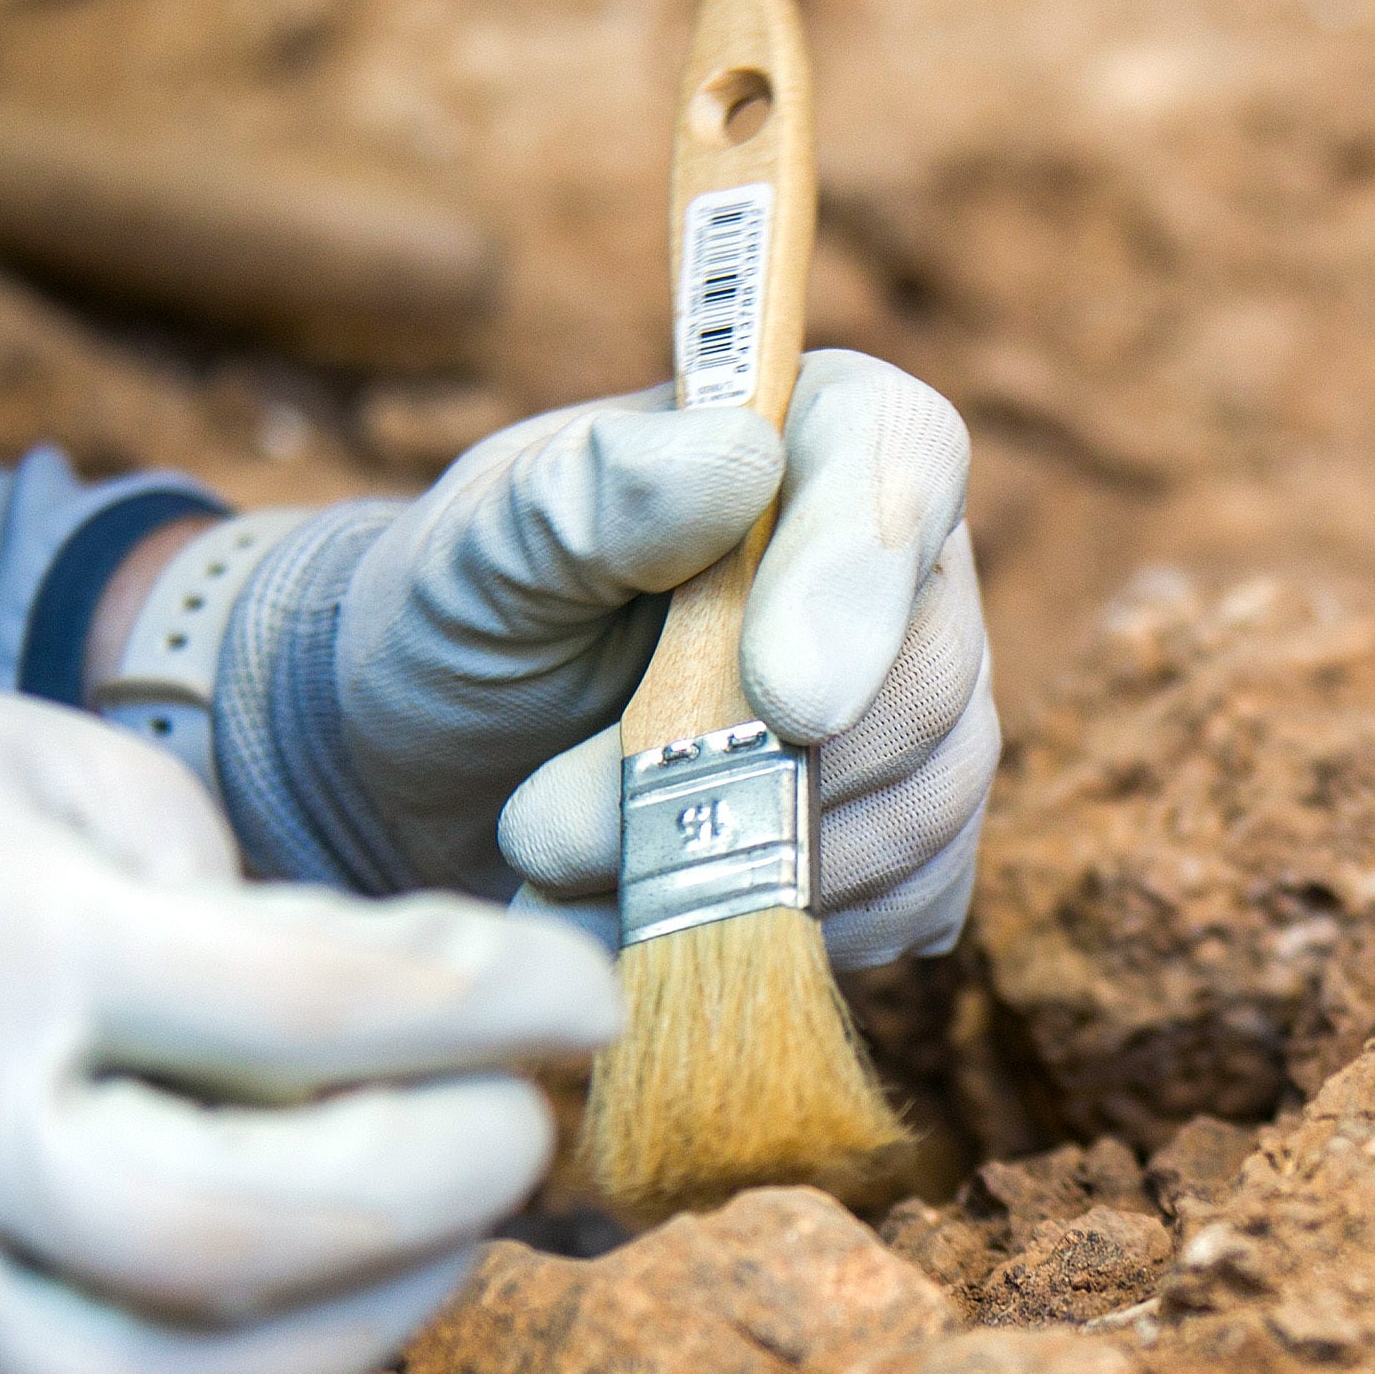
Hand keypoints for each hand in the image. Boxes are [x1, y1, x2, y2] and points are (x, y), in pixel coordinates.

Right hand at [0, 687, 615, 1373]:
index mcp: (6, 950)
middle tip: (522, 1126)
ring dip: (358, 1323)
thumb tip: (486, 1010)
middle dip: (427, 1186)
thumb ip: (278, 901)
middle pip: (213, 1235)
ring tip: (453, 1232)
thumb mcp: (101, 786)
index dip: (484, 1002)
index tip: (592, 996)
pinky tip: (344, 1324)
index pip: (292, 1006)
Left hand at [488, 351, 997, 968]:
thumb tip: (740, 455)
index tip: (788, 705)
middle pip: (922, 673)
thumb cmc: (465, 625)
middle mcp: (900, 568)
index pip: (903, 460)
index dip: (863, 581)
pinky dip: (783, 935)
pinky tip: (662, 920)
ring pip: (922, 806)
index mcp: (809, 437)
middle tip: (549, 828)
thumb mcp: (483, 552)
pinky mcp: (914, 839)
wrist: (452, 772)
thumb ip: (593, 495)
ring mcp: (922, 709)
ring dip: (744, 870)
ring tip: (569, 879)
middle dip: (748, 776)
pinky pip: (909, 901)